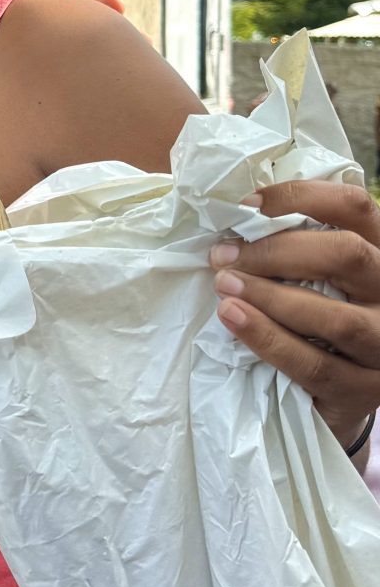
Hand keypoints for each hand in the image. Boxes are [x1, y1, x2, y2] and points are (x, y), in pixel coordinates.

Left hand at [212, 181, 379, 450]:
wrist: (342, 384)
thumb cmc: (320, 309)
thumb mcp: (320, 270)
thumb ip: (297, 242)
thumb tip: (238, 213)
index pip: (354, 206)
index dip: (298, 197)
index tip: (245, 204)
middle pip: (347, 256)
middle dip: (276, 251)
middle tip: (223, 255)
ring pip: (335, 318)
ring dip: (270, 297)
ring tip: (223, 284)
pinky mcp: (364, 390)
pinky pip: (316, 366)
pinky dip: (269, 340)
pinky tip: (233, 319)